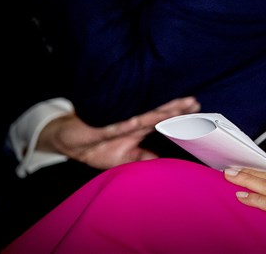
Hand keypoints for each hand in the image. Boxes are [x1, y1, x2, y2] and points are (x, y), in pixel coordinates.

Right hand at [38, 96, 199, 169]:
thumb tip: (164, 163)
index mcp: (138, 129)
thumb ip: (144, 157)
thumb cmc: (97, 147)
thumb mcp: (124, 158)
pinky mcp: (101, 128)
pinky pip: (116, 126)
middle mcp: (131, 123)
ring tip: (177, 106)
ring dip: (160, 111)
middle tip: (195, 101)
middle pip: (158, 113)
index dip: (179, 115)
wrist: (67, 141)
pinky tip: (139, 121)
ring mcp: (117, 124)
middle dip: (176, 107)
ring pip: (142, 116)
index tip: (198, 110)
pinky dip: (127, 124)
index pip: (163, 120)